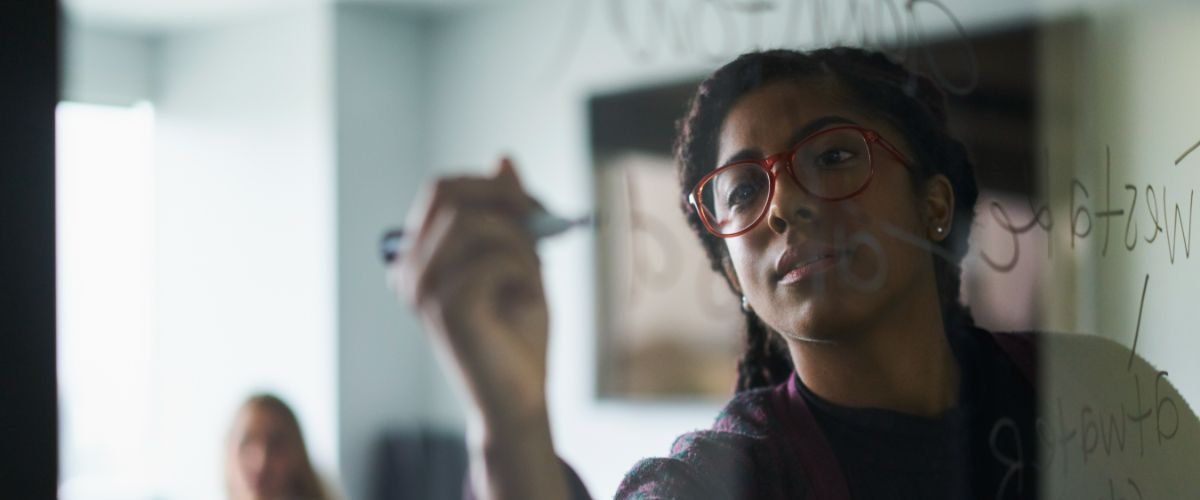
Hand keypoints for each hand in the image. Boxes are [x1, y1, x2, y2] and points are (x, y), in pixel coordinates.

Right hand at [392, 157, 550, 429]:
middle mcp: (410, 271)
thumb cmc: (518, 333)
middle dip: (504, 197)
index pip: (442, 189)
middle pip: (449, 193)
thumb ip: (508, 211)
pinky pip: (496, 258)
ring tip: (534, 274)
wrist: (520, 399)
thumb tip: (504, 158)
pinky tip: (528, 297)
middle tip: (542, 219)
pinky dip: (525, 269)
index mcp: (419, 257)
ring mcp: (423, 290)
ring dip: (519, 241)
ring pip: (476, 223)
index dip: (490, 184)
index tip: (531, 203)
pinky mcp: (448, 308)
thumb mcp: (519, 257)